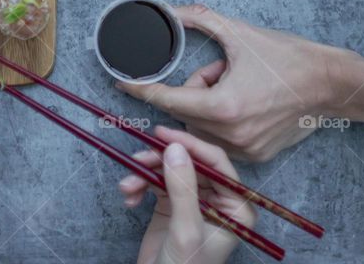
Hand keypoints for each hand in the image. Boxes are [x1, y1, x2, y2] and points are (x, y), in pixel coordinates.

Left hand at [117, 5, 363, 160]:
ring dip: (207, 106)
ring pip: (202, 127)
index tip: (121, 81)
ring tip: (238, 85)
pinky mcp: (255, 157)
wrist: (331, 84)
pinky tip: (248, 103)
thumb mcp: (240, 34)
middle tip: (220, 71)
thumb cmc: (288, 58)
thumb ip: (200, 20)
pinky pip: (222, 138)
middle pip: (185, 113)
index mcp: (222, 106)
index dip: (141, 88)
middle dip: (193, 90)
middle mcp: (230, 134)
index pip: (166, 99)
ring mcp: (243, 150)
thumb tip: (169, 10)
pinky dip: (224, 121)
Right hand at [119, 127, 255, 263]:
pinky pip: (157, 183)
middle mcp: (218, 200)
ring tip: (128, 186)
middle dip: (160, 161)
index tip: (163, 134)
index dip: (190, 145)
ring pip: (170, 170)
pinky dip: (141, 186)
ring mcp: (194, 201)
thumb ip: (183, 188)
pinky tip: (130, 197)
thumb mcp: (185, 229)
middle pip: (190, 163)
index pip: (217, 163)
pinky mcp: (172, 205)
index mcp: (236, 206)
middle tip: (138, 159)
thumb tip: (175, 147)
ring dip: (145, 174)